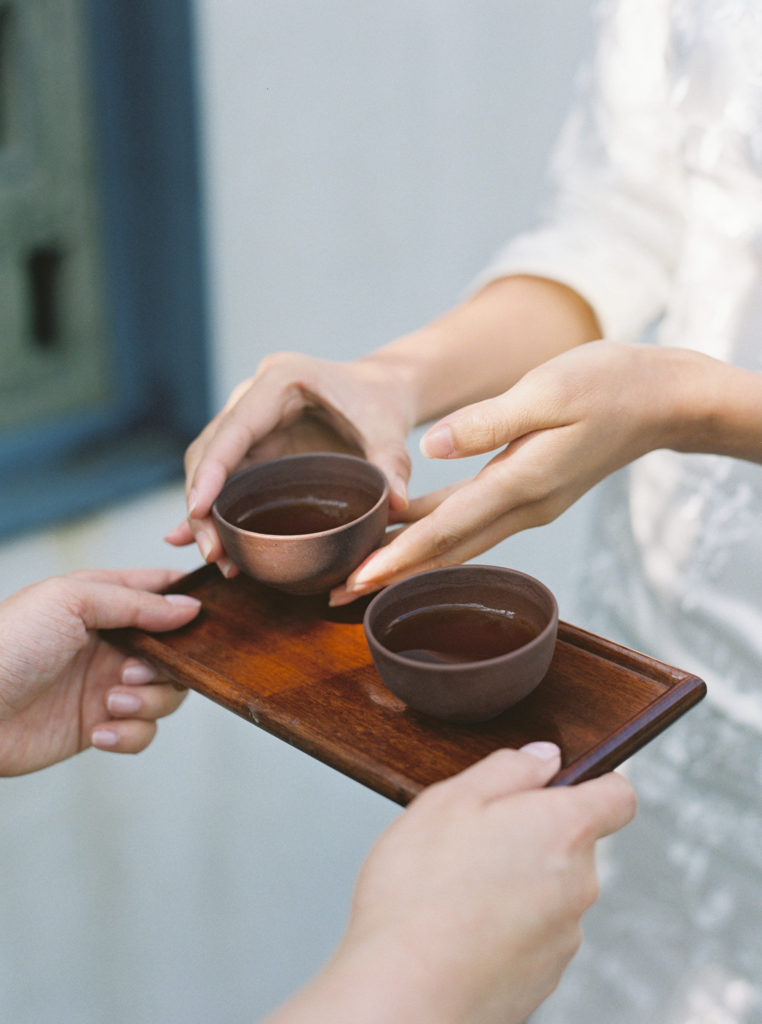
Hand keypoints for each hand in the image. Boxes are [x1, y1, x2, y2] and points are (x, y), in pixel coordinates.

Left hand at [0, 569, 200, 775]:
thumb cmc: (7, 645)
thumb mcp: (71, 601)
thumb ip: (134, 602)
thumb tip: (189, 608)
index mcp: (101, 602)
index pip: (160, 592)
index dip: (188, 600)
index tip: (206, 613)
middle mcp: (110, 643)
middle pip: (176, 650)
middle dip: (168, 664)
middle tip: (131, 670)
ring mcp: (106, 685)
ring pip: (166, 694)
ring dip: (149, 701)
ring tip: (110, 702)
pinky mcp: (98, 726)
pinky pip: (143, 732)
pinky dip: (131, 734)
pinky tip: (99, 731)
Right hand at [165, 351, 417, 573]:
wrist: (380, 389)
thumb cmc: (380, 402)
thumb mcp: (389, 428)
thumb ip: (392, 462)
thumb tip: (394, 505)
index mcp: (281, 381)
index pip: (234, 428)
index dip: (212, 469)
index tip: (199, 509)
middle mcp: (253, 397)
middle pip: (210, 449)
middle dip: (202, 502)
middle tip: (211, 551)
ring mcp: (249, 423)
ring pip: (210, 467)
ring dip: (206, 513)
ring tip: (215, 558)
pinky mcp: (254, 446)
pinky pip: (225, 479)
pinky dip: (217, 511)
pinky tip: (208, 545)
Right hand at [266, 743, 636, 1023]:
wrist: (406, 993)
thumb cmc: (420, 894)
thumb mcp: (451, 799)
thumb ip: (507, 768)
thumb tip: (544, 757)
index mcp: (564, 830)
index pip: (617, 795)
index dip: (592, 782)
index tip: (554, 785)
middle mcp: (579, 884)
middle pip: (572, 844)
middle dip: (530, 835)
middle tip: (472, 838)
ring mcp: (564, 937)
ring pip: (549, 890)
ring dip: (515, 882)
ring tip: (455, 888)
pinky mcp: (543, 978)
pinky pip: (532, 934)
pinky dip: (504, 926)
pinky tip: (459, 927)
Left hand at [332, 340, 676, 601]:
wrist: (660, 400)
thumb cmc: (607, 384)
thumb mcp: (547, 391)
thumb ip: (488, 422)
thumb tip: (431, 447)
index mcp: (522, 482)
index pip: (447, 529)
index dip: (398, 557)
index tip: (357, 580)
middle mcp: (523, 506)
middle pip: (446, 552)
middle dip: (392, 576)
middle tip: (338, 596)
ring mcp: (528, 505)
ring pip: (458, 543)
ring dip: (410, 563)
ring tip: (362, 576)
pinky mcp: (529, 494)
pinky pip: (472, 525)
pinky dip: (436, 537)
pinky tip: (407, 535)